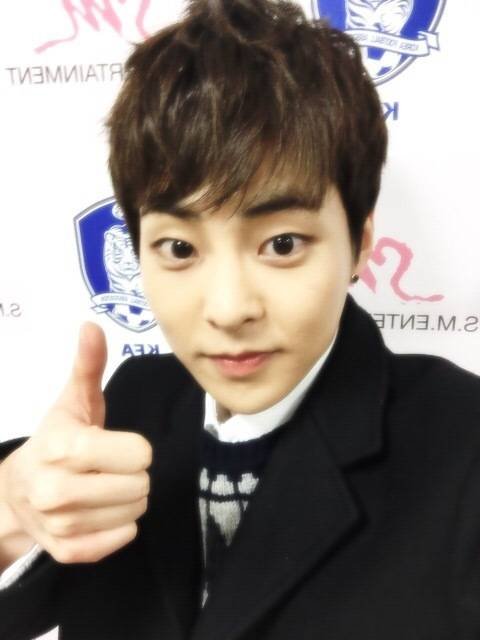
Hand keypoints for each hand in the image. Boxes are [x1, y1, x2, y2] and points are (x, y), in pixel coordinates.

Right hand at [1, 323, 152, 563]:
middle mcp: (57, 490)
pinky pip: (123, 539)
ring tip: (102, 486)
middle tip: (109, 467)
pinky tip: (99, 510)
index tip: (115, 445)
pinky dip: (119, 525)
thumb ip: (88, 366)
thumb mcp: (72, 402)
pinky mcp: (67, 551)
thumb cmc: (54, 440)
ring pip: (136, 511)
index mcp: (64, 448)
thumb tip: (92, 326)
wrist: (17, 492)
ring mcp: (60, 525)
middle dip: (133, 473)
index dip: (135, 447)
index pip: (139, 454)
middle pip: (142, 484)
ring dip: (128, 497)